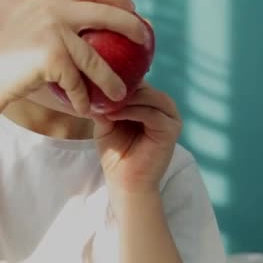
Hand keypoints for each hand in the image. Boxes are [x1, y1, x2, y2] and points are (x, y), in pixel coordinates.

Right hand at [0, 0, 148, 114]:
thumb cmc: (12, 60)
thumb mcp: (36, 31)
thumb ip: (61, 25)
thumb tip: (97, 32)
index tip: (134, 13)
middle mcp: (54, 9)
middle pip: (107, 15)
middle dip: (132, 28)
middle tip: (146, 43)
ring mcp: (53, 30)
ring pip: (95, 59)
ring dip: (111, 80)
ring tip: (120, 94)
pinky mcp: (52, 55)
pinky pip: (76, 81)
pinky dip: (82, 98)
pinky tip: (86, 109)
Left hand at [92, 82, 181, 213]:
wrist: (125, 182)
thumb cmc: (116, 153)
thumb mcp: (106, 124)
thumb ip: (103, 106)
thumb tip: (91, 87)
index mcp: (150, 103)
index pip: (137, 82)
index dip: (117, 79)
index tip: (95, 80)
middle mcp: (163, 107)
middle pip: (145, 87)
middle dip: (121, 88)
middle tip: (99, 90)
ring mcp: (170, 118)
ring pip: (150, 97)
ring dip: (126, 99)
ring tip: (105, 104)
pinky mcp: (171, 130)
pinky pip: (152, 113)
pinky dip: (131, 112)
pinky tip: (113, 116)